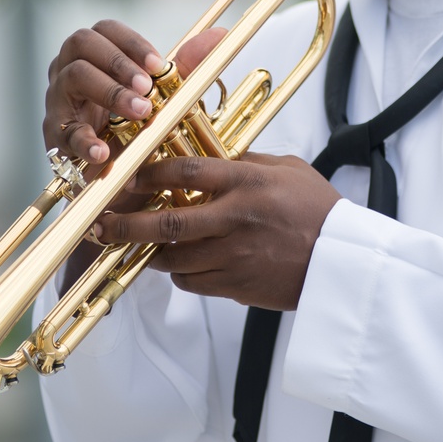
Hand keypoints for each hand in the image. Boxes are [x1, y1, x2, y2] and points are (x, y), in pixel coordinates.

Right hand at [42, 20, 224, 163]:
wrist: (120, 171)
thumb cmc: (138, 121)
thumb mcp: (166, 94)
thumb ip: (187, 66)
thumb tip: (218, 34)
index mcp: (95, 53)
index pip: (104, 30)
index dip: (131, 42)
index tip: (158, 64)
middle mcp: (70, 68)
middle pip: (81, 43)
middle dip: (118, 62)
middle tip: (148, 87)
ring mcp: (58, 99)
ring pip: (71, 77)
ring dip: (110, 92)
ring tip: (140, 112)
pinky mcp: (54, 135)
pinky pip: (63, 132)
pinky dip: (84, 140)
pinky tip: (104, 152)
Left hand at [92, 152, 340, 309]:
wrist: (342, 262)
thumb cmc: (318, 209)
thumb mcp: (287, 169)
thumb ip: (246, 162)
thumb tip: (212, 155)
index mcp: (247, 183)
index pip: (185, 172)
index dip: (148, 172)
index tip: (126, 173)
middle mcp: (235, 219)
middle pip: (166, 223)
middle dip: (125, 223)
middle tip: (100, 222)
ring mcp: (234, 256)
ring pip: (172, 257)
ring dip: (148, 250)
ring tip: (130, 241)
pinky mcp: (236, 285)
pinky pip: (191, 281)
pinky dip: (177, 272)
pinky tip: (175, 261)